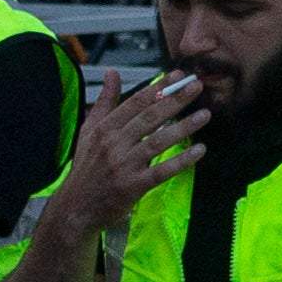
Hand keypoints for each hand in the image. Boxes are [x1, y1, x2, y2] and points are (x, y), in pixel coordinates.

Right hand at [48, 63, 209, 244]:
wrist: (76, 208)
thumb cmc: (86, 168)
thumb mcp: (89, 131)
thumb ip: (105, 101)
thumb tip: (112, 72)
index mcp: (104, 129)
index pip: (135, 103)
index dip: (158, 88)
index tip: (178, 75)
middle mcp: (114, 144)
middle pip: (149, 118)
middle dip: (175, 100)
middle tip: (197, 87)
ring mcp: (124, 166)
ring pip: (158, 142)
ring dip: (183, 127)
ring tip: (205, 115)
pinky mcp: (133, 186)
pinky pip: (161, 171)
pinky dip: (181, 161)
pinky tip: (200, 150)